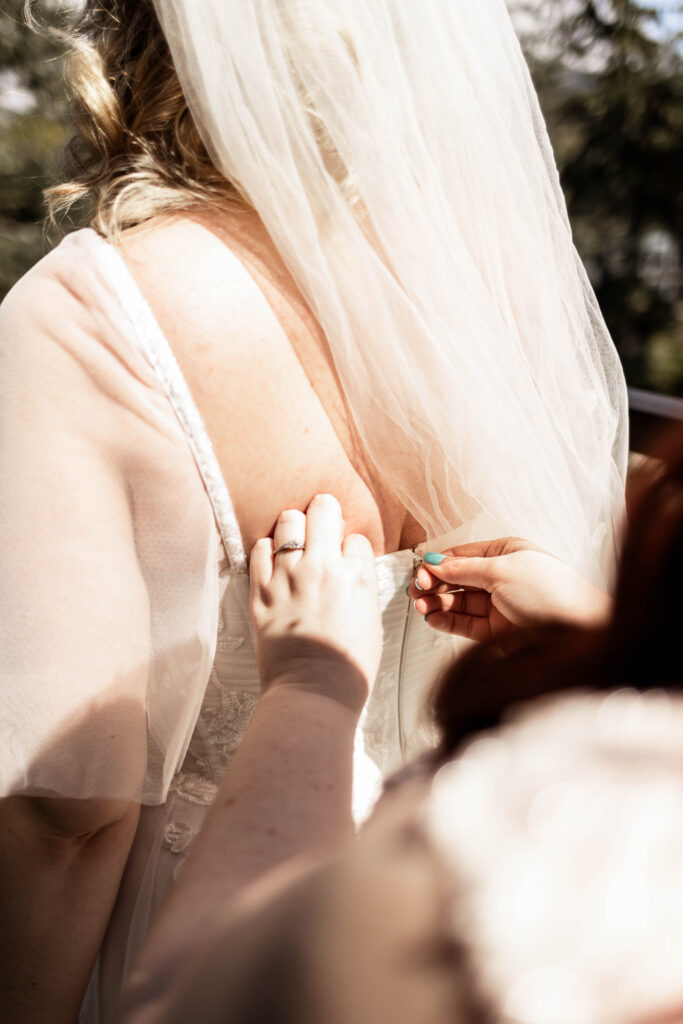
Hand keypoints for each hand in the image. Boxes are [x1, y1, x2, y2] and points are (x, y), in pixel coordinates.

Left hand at [249, 494, 381, 713]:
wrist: (314, 693)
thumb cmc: (349, 666)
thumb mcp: (371, 620)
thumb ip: (360, 586)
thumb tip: (350, 568)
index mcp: (357, 576)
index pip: (356, 537)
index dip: (351, 548)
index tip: (346, 561)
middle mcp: (323, 568)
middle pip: (323, 509)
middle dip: (325, 514)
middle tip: (322, 528)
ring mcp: (288, 577)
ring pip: (288, 521)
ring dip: (294, 527)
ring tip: (295, 542)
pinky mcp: (261, 592)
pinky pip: (260, 549)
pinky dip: (268, 549)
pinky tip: (274, 562)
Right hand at [406, 537, 610, 645]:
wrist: (578, 631)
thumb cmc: (553, 593)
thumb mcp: (503, 570)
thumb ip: (465, 568)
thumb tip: (436, 562)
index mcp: (507, 554)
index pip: (463, 555)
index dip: (439, 562)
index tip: (420, 569)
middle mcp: (502, 578)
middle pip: (458, 578)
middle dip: (435, 583)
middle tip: (417, 588)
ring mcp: (499, 605)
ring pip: (458, 601)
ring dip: (437, 601)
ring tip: (422, 605)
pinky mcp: (496, 631)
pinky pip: (464, 623)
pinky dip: (446, 620)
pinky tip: (433, 617)